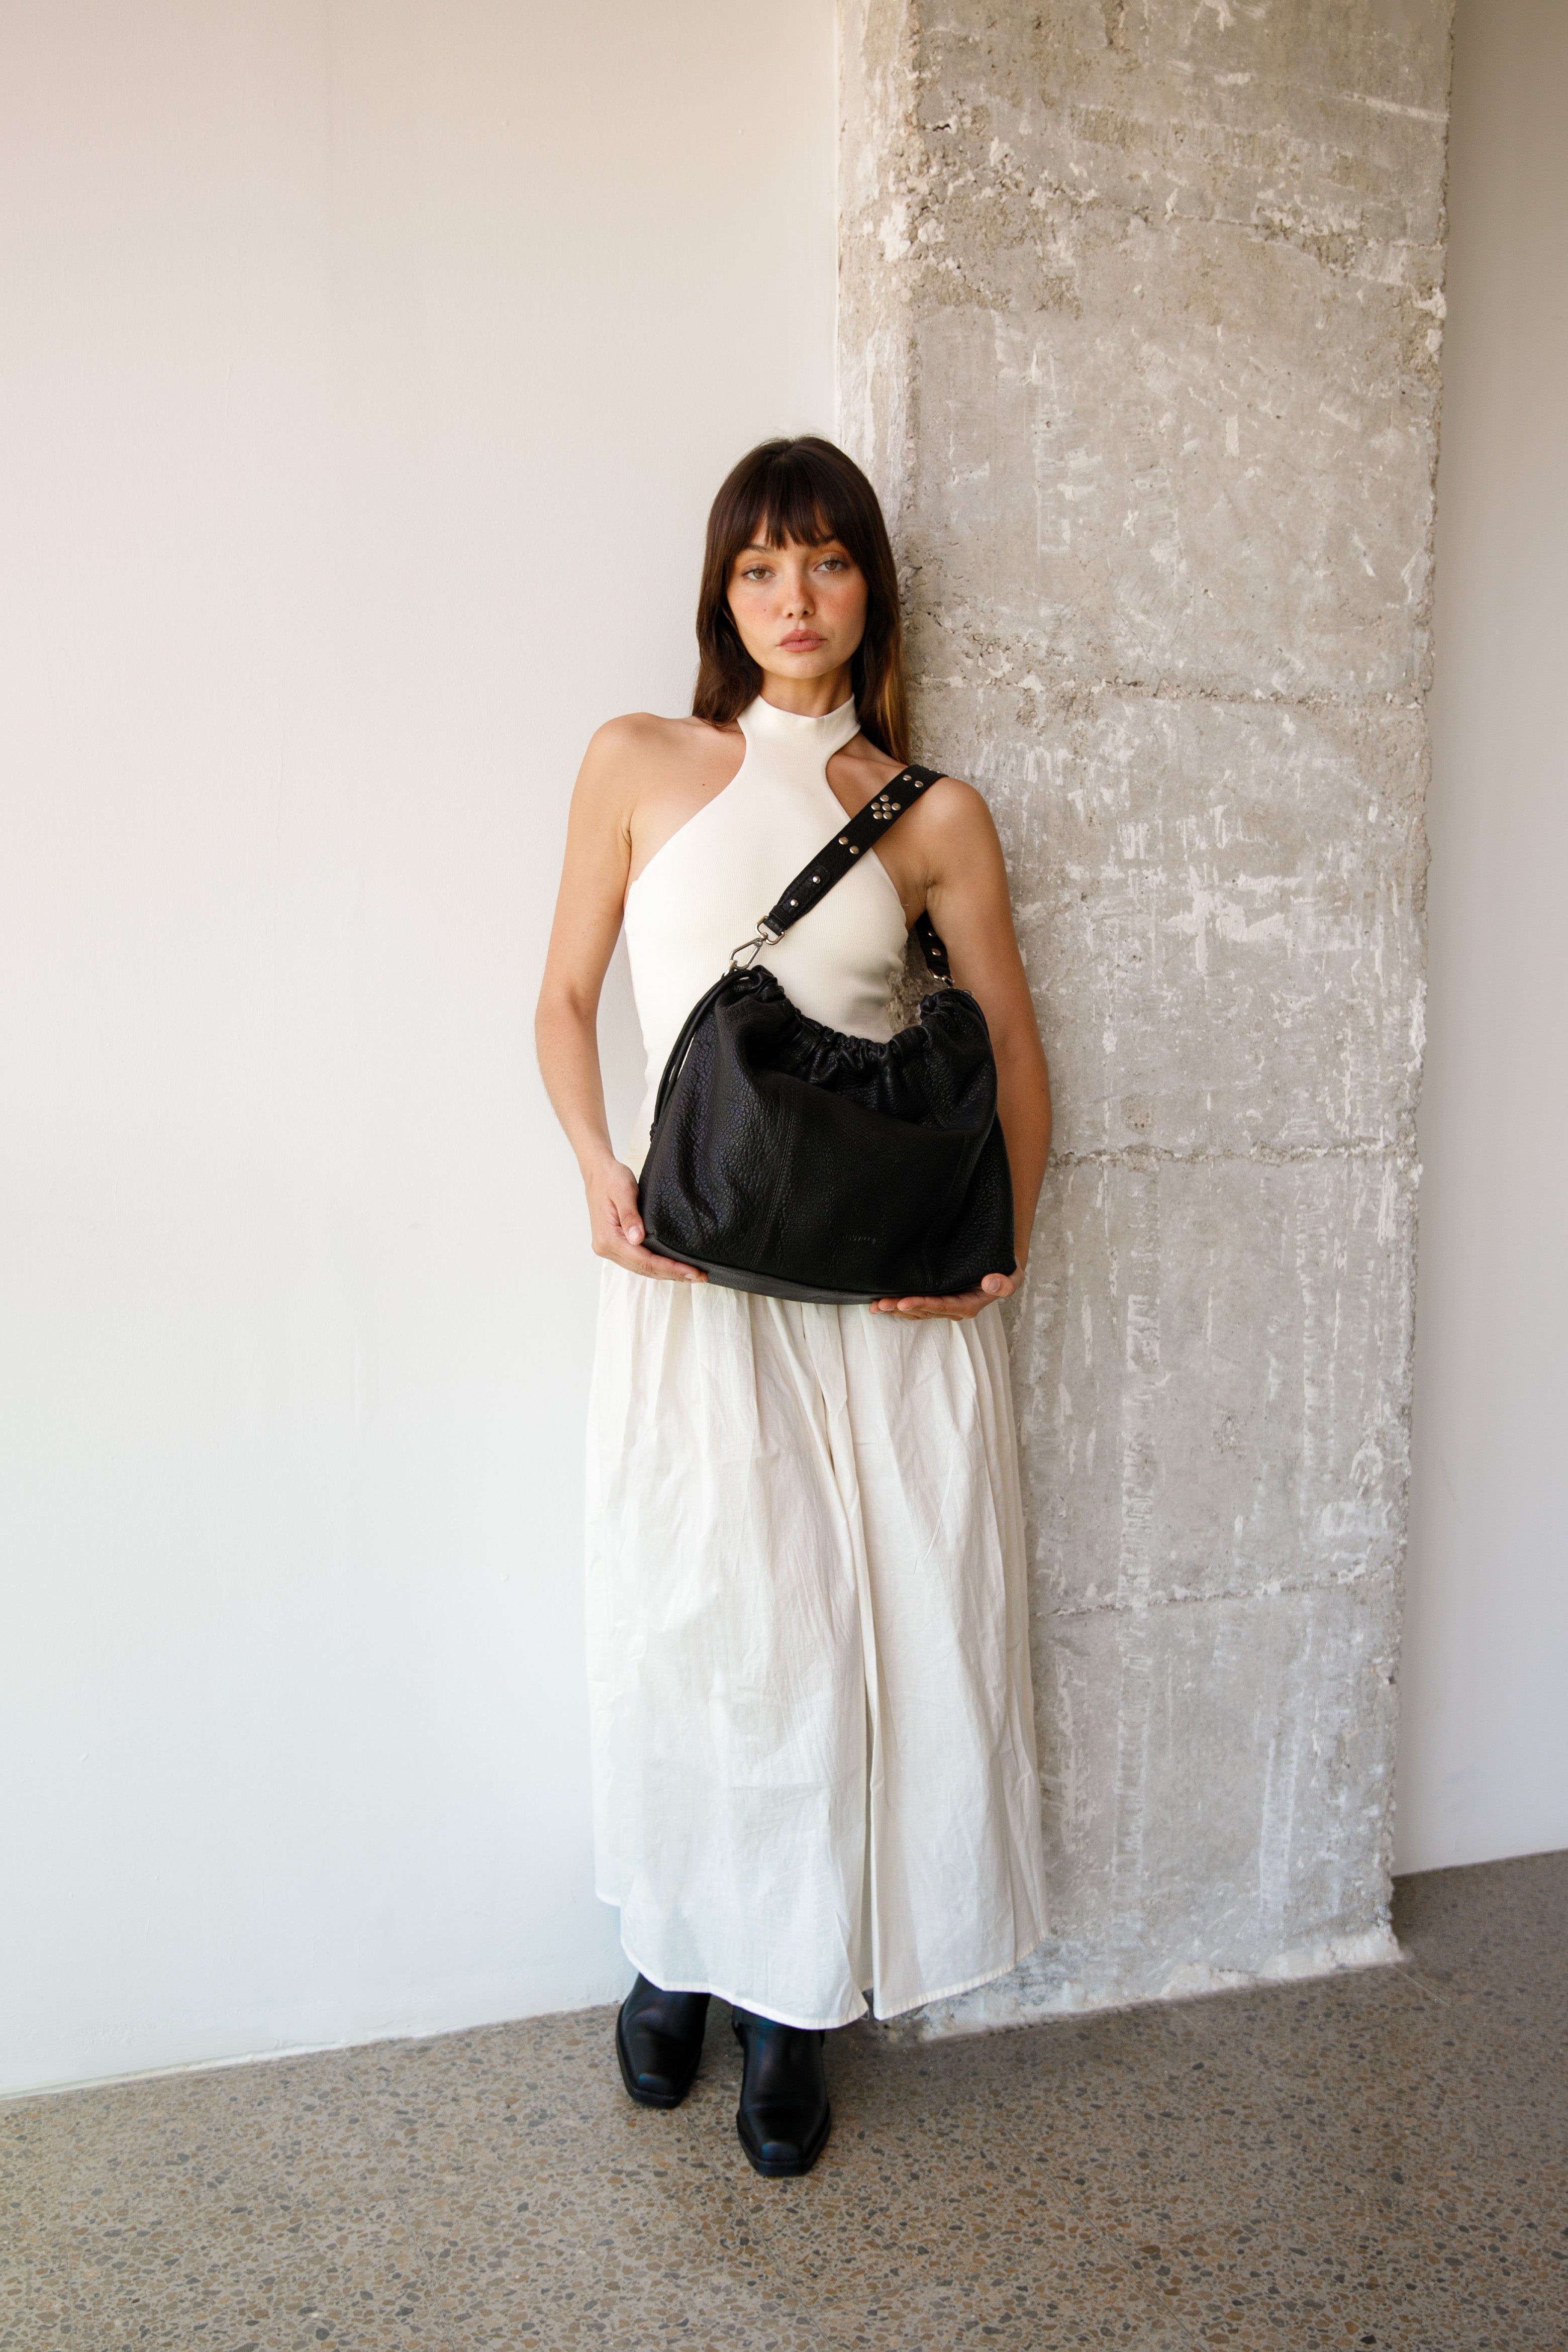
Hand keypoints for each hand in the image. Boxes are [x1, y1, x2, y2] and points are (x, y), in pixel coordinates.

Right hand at [586, 1156, 705, 1282]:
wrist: (597, 1173)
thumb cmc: (611, 1178)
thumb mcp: (623, 1191)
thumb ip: (630, 1216)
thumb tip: (637, 1238)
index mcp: (608, 1238)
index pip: (644, 1261)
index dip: (670, 1268)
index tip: (692, 1271)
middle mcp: (606, 1248)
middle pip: (644, 1269)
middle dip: (673, 1274)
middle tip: (700, 1276)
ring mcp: (609, 1249)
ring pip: (641, 1269)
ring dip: (666, 1273)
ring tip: (690, 1275)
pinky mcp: (614, 1246)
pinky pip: (637, 1262)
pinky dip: (655, 1266)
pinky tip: (671, 1267)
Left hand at [869, 1267, 1021, 1320]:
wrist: (1001, 1267)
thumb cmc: (1006, 1272)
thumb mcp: (1013, 1277)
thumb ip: (1005, 1284)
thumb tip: (990, 1283)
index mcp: (969, 1305)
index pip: (943, 1306)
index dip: (923, 1305)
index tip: (905, 1302)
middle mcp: (954, 1308)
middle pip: (924, 1311)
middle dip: (902, 1307)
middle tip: (881, 1304)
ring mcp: (944, 1305)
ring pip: (916, 1310)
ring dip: (896, 1308)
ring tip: (875, 1305)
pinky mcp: (936, 1298)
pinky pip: (915, 1304)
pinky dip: (898, 1303)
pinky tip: (880, 1302)